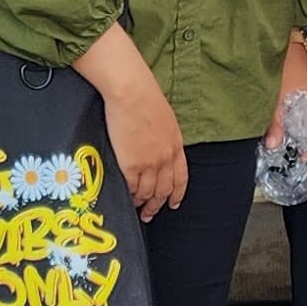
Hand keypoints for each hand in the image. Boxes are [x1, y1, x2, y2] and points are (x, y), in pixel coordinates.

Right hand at [77, 25, 186, 218]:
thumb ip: (163, 135)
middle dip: (158, 205)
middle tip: (150, 214)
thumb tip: (156, 143)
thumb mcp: (164, 118)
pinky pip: (132, 189)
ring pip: (148, 193)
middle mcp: (166, 158)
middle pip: (164, 190)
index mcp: (175, 145)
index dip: (177, 193)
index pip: (181, 177)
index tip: (173, 203)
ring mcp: (149, 164)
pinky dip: (130, 196)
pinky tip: (126, 199)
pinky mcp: (131, 165)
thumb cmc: (144, 96)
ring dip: (143, 204)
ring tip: (136, 209)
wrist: (132, 92)